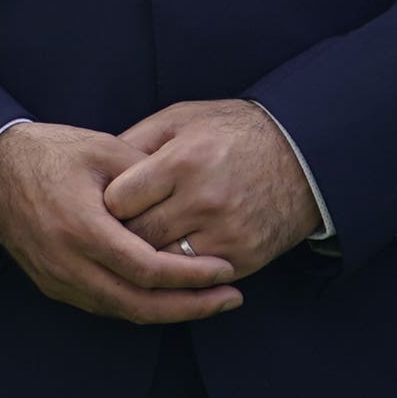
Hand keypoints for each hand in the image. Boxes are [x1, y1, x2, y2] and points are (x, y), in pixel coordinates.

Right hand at [0, 122, 243, 324]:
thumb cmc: (49, 152)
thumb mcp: (103, 150)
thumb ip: (149, 177)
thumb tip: (194, 201)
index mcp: (81, 227)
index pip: (147, 269)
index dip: (192, 276)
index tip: (226, 271)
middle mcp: (66, 262)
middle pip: (140, 304)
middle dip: (192, 306)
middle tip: (231, 299)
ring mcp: (55, 277)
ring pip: (122, 311)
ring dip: (168, 311)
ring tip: (207, 300)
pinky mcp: (50, 283)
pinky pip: (102, 304)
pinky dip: (138, 304)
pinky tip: (165, 294)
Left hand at [106, 99, 321, 279]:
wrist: (303, 155)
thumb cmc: (230, 132)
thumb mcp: (179, 120)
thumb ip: (134, 142)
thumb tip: (94, 173)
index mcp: (182, 163)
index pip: (118, 201)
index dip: (106, 205)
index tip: (106, 204)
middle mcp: (204, 201)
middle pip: (137, 236)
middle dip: (119, 235)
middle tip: (110, 232)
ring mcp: (227, 233)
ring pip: (163, 263)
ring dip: (147, 258)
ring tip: (135, 247)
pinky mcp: (245, 257)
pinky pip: (196, 277)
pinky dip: (179, 272)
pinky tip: (170, 259)